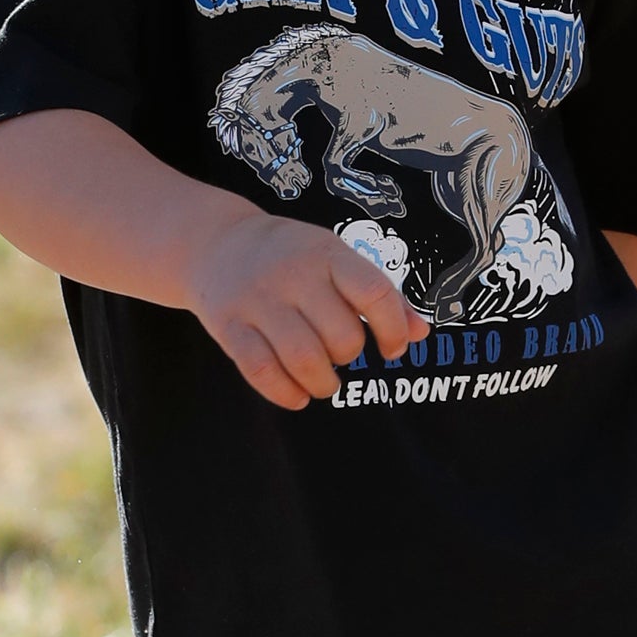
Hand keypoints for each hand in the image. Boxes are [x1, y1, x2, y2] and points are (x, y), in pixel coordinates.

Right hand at [186, 208, 429, 409]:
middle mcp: (293, 274)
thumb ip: (378, 294)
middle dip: (349, 357)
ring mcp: (258, 300)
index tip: (391, 348)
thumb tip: (419, 332)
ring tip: (324, 383)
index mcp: (327, 253)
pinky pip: (261, 371)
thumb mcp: (335, 258)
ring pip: (303, 359)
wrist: (216, 242)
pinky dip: (285, 394)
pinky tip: (297, 394)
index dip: (393, 329)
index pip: (374, 292)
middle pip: (341, 335)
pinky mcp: (228, 325)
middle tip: (341, 356)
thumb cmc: (291, 256)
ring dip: (322, 384)